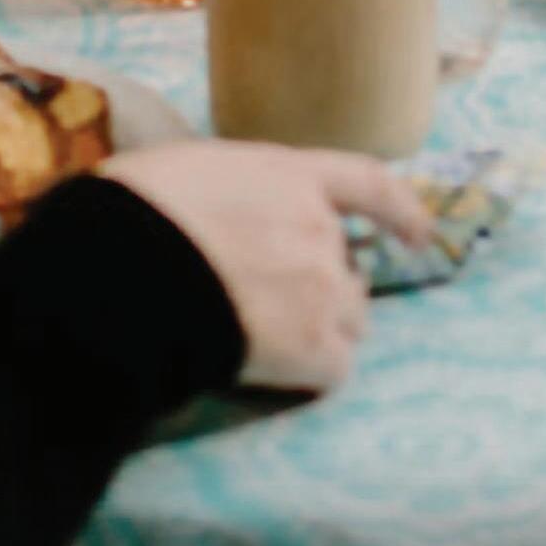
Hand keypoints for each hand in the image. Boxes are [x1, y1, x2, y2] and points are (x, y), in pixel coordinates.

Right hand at [99, 142, 435, 393]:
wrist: (124, 272)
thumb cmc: (134, 212)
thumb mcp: (186, 171)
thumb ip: (229, 189)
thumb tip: (217, 210)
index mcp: (289, 176)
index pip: (367, 183)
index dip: (399, 208)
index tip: (422, 232)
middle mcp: (318, 228)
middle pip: (349, 269)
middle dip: (325, 289)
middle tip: (277, 309)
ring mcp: (320, 287)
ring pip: (351, 320)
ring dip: (323, 331)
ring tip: (270, 344)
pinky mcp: (312, 346)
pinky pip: (334, 369)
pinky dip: (311, 374)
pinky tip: (271, 374)